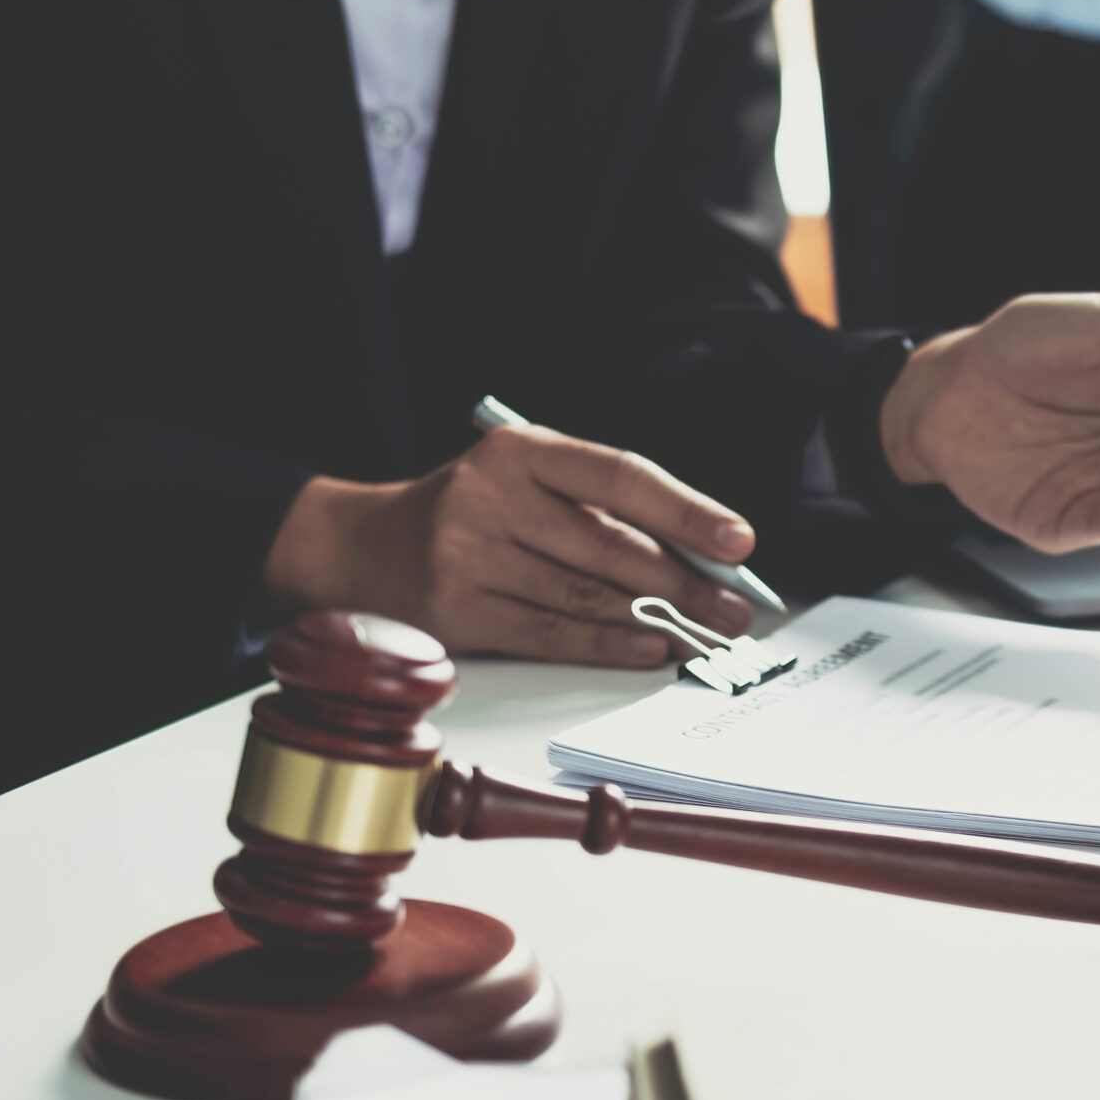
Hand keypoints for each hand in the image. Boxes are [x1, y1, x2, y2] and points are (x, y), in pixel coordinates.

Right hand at [263, 425, 758, 667]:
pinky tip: (651, 649)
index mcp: (518, 450)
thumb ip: (599, 508)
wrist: (359, 548)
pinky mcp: (456, 611)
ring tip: (705, 634)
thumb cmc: (470, 513)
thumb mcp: (523, 481)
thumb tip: (698, 556)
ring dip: (657, 620)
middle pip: (610, 545)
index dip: (686, 509)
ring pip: (585, 595)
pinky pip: (551, 634)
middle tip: (736, 608)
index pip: (619, 475)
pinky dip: (609, 645)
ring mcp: (467, 555)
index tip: (739, 542)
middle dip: (685, 582)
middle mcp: (490, 496)